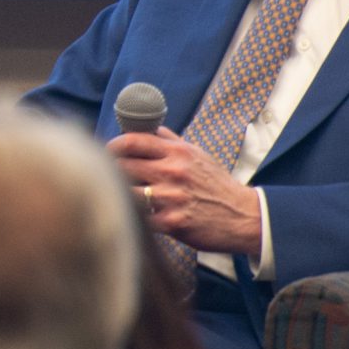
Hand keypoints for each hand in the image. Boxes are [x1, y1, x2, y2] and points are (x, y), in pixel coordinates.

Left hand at [111, 129, 261, 256]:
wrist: (243, 216)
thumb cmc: (216, 185)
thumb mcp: (197, 155)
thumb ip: (170, 141)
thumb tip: (146, 126)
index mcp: (178, 153)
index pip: (132, 141)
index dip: (113, 145)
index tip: (105, 151)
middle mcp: (173, 172)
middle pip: (123, 165)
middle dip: (112, 171)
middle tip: (107, 176)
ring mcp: (171, 197)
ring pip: (126, 191)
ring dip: (121, 194)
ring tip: (121, 196)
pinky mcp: (171, 222)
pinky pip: (139, 218)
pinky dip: (135, 217)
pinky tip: (138, 216)